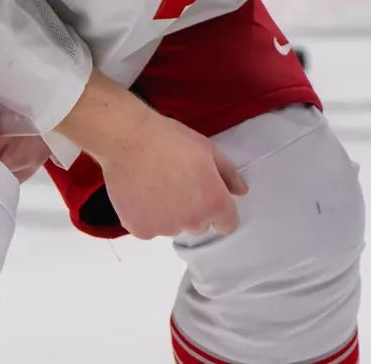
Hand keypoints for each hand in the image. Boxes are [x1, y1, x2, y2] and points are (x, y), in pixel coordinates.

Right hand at [55, 70, 247, 238]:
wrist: (129, 139)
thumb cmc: (171, 140)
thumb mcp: (207, 149)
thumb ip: (228, 174)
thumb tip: (241, 191)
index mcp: (213, 202)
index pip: (228, 225)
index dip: (222, 212)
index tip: (211, 198)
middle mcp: (191, 221)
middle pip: (200, 225)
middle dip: (194, 210)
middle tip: (179, 183)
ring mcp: (164, 228)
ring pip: (174, 226)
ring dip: (170, 213)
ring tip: (157, 184)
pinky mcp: (140, 230)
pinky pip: (150, 228)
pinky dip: (147, 216)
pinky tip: (141, 193)